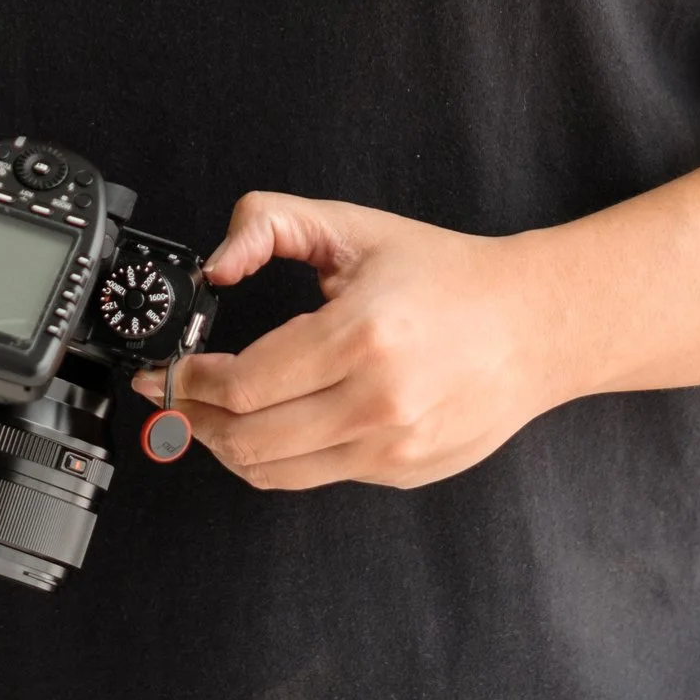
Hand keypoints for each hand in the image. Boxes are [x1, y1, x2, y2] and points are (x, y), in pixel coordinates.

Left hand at [143, 191, 561, 489]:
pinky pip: (316, 476)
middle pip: (247, 441)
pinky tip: (272, 422)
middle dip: (193, 419)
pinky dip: (280, 455)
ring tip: (209, 415)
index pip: (243, 385)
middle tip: (171, 396)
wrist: (535, 324)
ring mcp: (392, 447)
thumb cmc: (448, 275)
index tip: (164, 369)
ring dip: (226, 446)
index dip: (187, 381)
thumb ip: (270, 223)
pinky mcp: (402, 472)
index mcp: (362, 336)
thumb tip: (215, 266)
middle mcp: (378, 402)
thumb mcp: (354, 227)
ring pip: (274, 472)